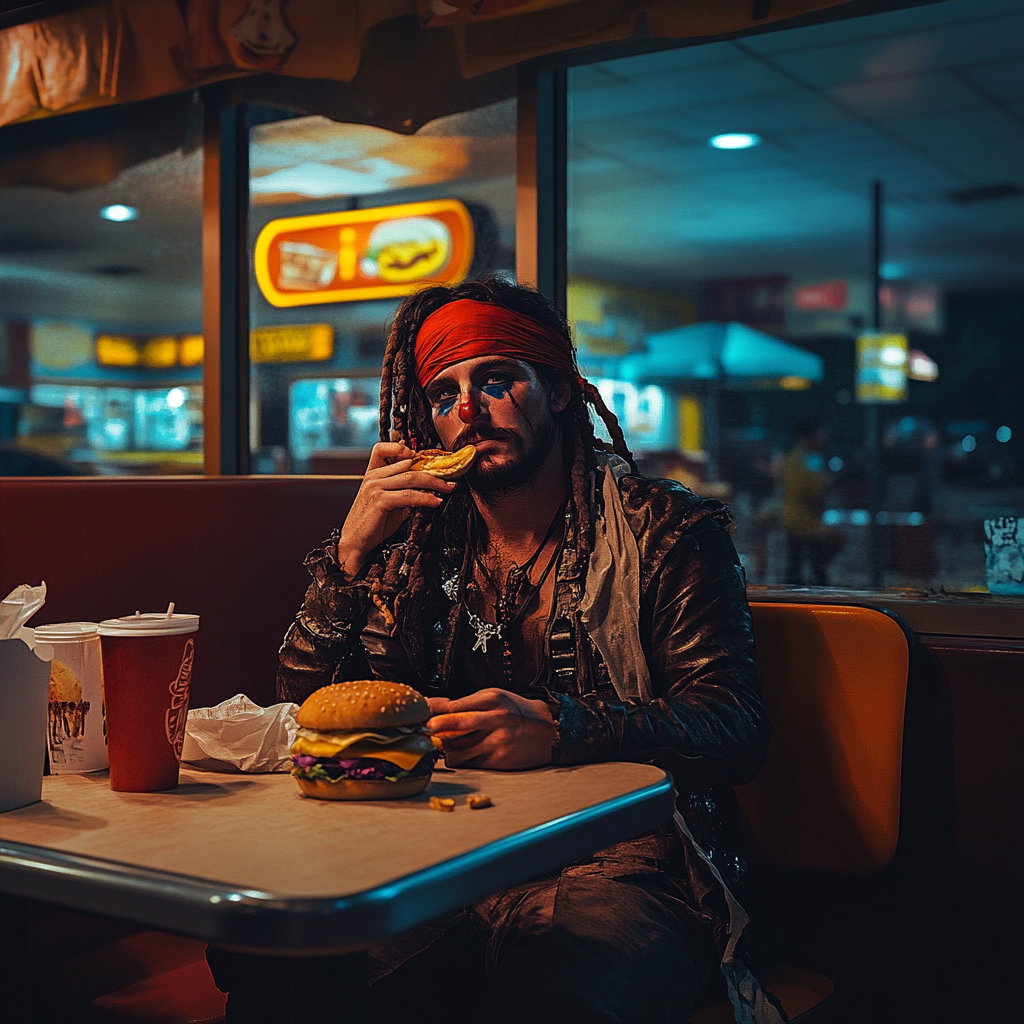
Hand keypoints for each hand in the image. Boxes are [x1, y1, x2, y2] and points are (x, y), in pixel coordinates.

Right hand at [336, 441, 456, 578]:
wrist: (356, 542)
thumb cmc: (373, 524)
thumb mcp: (391, 503)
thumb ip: (404, 491)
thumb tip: (429, 487)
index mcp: (373, 473)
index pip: (384, 449)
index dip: (403, 449)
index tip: (423, 458)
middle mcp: (373, 477)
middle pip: (408, 464)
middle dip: (432, 470)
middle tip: (450, 477)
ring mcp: (375, 487)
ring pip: (411, 478)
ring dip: (434, 482)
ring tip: (448, 488)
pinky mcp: (379, 500)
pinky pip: (408, 495)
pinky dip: (425, 498)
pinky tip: (436, 501)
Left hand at [427, 689, 556, 769]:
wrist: (550, 730)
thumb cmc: (519, 712)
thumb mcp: (496, 698)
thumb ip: (470, 704)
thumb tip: (439, 711)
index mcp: (491, 699)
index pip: (452, 706)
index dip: (432, 711)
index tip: (421, 715)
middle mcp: (494, 718)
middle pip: (452, 725)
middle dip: (433, 730)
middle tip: (425, 731)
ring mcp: (496, 740)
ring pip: (457, 750)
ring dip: (447, 751)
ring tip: (446, 747)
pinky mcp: (499, 759)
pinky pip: (469, 763)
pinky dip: (462, 761)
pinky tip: (463, 756)